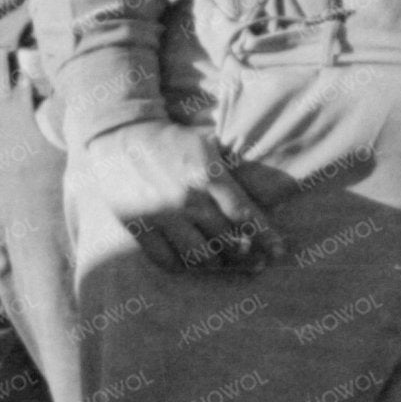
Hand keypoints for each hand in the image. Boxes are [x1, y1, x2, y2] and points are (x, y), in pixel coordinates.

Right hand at [78, 119, 285, 276]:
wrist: (121, 135)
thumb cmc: (173, 141)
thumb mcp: (207, 147)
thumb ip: (231, 173)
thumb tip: (262, 199)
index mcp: (208, 176)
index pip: (245, 215)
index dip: (265, 238)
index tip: (278, 252)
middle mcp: (187, 200)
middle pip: (226, 241)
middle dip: (245, 255)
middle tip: (254, 261)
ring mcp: (161, 216)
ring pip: (199, 257)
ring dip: (216, 263)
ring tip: (223, 262)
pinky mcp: (139, 227)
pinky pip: (167, 260)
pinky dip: (184, 266)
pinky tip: (192, 262)